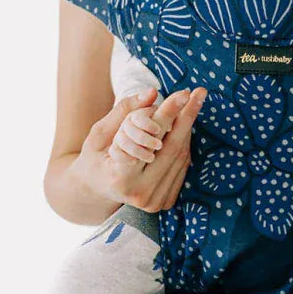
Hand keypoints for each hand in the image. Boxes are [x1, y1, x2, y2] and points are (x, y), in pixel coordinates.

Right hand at [70, 86, 206, 211]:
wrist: (94, 192)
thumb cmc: (93, 159)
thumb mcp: (99, 134)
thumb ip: (124, 111)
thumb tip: (152, 92)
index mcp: (120, 178)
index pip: (151, 140)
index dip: (168, 114)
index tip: (183, 93)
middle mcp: (141, 193)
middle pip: (173, 148)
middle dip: (187, 116)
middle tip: (199, 92)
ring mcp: (156, 201)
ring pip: (180, 157)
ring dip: (187, 128)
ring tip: (192, 104)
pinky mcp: (166, 201)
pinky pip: (182, 166)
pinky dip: (184, 144)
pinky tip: (185, 125)